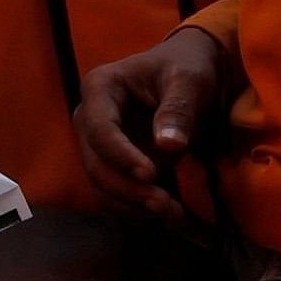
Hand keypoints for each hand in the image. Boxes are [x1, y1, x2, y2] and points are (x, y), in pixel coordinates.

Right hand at [75, 24, 231, 222]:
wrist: (190, 72)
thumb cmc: (188, 66)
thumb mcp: (190, 79)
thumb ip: (179, 109)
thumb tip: (168, 146)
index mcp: (101, 88)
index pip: (100, 130)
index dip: (122, 156)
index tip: (151, 174)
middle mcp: (90, 118)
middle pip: (97, 164)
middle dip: (129, 190)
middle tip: (166, 206)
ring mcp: (99, 144)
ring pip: (105, 184)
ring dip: (135, 204)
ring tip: (174, 214)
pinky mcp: (114, 163)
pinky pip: (119, 191)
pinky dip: (142, 206)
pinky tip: (173, 214)